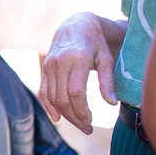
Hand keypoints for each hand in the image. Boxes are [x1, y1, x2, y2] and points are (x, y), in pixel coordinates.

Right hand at [39, 12, 117, 134]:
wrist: (75, 25)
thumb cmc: (95, 43)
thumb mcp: (106, 58)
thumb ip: (107, 81)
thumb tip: (111, 103)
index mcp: (78, 59)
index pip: (76, 92)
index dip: (82, 111)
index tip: (91, 121)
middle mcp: (60, 62)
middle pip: (63, 98)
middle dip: (74, 117)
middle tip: (87, 128)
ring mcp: (49, 65)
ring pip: (52, 97)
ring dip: (64, 115)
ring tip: (79, 124)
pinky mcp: (44, 68)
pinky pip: (43, 91)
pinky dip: (49, 106)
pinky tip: (58, 118)